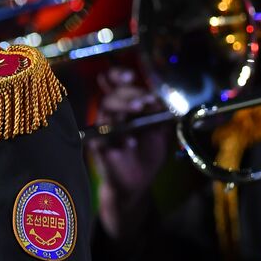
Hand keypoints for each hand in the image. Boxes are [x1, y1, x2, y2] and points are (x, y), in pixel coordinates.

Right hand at [89, 67, 170, 239]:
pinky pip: (102, 136)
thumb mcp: (160, 133)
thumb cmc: (146, 156)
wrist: (138, 184)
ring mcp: (104, 130)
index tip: (130, 75)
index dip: (118, 76)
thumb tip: (162, 99)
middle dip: (129, 92)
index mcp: (125, 108)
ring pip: (105, 107)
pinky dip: (117, 137)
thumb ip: (160, 115)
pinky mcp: (99, 147)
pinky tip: (130, 143)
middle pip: (112, 94)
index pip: (116, 85)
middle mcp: (112, 116)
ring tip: (138, 108)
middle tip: (145, 100)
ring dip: (122, 104)